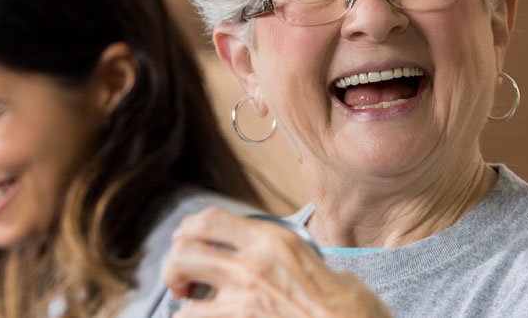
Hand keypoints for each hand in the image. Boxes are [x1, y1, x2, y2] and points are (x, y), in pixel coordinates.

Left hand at [161, 207, 391, 317]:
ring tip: (192, 306)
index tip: (186, 239)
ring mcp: (245, 297)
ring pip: (184, 291)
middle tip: (183, 279)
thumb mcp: (328, 269)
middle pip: (185, 250)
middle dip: (174, 264)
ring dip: (182, 301)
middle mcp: (253, 263)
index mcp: (275, 240)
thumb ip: (301, 262)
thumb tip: (298, 268)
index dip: (189, 228)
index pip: (211, 219)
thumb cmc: (352, 310)